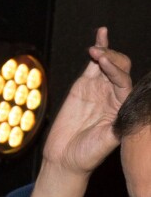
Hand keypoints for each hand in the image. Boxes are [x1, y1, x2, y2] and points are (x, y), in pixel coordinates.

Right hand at [25, 27, 131, 196]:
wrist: (64, 160)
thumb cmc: (87, 155)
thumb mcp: (108, 141)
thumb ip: (120, 123)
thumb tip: (131, 108)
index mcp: (124, 108)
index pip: (125, 82)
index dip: (116, 71)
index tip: (104, 64)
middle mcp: (114, 96)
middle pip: (121, 68)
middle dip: (112, 59)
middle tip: (100, 56)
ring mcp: (99, 90)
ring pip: (108, 63)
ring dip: (105, 51)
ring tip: (96, 47)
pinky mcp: (83, 88)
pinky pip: (92, 65)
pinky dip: (99, 48)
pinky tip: (101, 36)